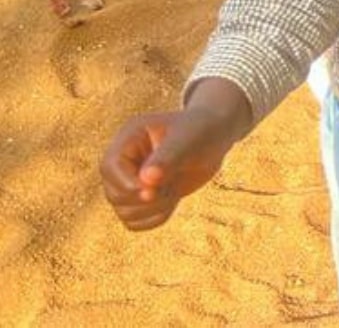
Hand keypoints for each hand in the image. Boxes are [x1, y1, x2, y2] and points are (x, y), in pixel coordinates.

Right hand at [99, 92, 249, 231]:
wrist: (214, 138)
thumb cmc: (202, 131)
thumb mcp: (189, 139)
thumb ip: (168, 158)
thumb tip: (147, 180)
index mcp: (129, 138)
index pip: (109, 167)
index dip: (127, 184)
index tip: (154, 191)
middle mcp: (123, 161)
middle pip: (114, 194)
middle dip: (146, 199)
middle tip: (172, 187)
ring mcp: (130, 181)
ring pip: (124, 212)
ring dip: (153, 209)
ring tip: (173, 191)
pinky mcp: (141, 198)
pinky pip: (134, 222)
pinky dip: (155, 218)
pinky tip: (172, 200)